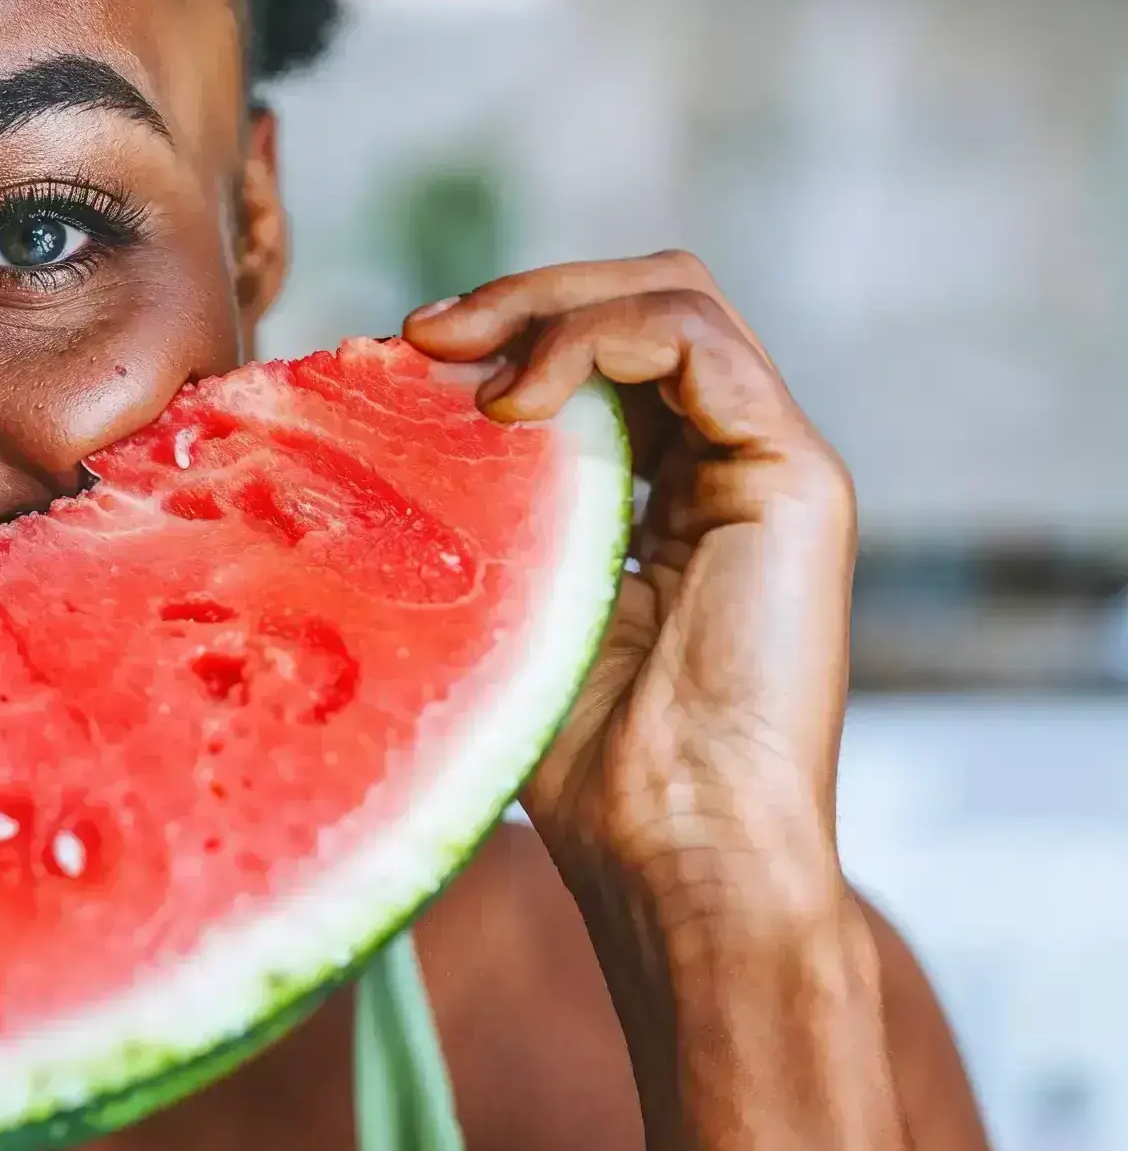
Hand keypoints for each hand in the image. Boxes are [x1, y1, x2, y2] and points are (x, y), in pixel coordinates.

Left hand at [404, 253, 856, 928]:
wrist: (676, 855)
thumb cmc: (579, 768)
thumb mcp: (499, 608)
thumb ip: (471, 517)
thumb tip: (354, 439)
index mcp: (667, 493)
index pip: (600, 350)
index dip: (503, 327)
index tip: (396, 354)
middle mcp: (728, 465)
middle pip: (641, 299)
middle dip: (521, 295)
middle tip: (419, 330)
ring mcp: (770, 464)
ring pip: (674, 297)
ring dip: (548, 305)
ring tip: (457, 358)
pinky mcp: (795, 476)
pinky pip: (698, 341)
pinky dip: (595, 339)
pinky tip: (514, 401)